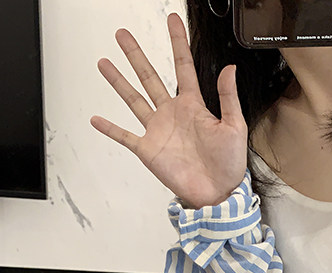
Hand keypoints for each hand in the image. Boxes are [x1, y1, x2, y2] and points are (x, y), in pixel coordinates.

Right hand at [90, 13, 247, 209]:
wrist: (219, 193)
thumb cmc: (230, 164)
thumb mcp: (234, 127)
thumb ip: (228, 97)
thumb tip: (229, 68)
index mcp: (194, 106)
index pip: (183, 67)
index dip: (178, 42)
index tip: (172, 20)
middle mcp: (172, 114)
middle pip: (150, 76)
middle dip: (136, 55)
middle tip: (122, 34)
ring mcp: (158, 131)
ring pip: (134, 99)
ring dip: (118, 81)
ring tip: (104, 62)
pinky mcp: (148, 150)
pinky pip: (125, 136)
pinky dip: (110, 129)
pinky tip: (96, 118)